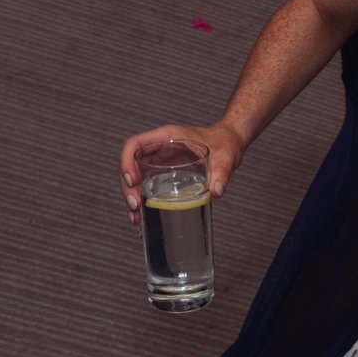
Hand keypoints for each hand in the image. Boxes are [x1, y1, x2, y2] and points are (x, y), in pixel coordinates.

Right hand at [117, 122, 245, 223]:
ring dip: (133, 198)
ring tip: (136, 219)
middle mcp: (159, 148)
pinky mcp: (165, 174)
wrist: (231, 142)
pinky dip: (144, 202)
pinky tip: (144, 219)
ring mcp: (160, 162)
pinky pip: (148, 186)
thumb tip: (216, 192)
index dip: (126, 162)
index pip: (135, 144)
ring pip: (136, 179)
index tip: (131, 181)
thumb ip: (222, 173)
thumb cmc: (226, 142)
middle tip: (135, 207)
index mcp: (167, 137)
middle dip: (128, 188)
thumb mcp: (225, 157)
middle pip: (131, 166)